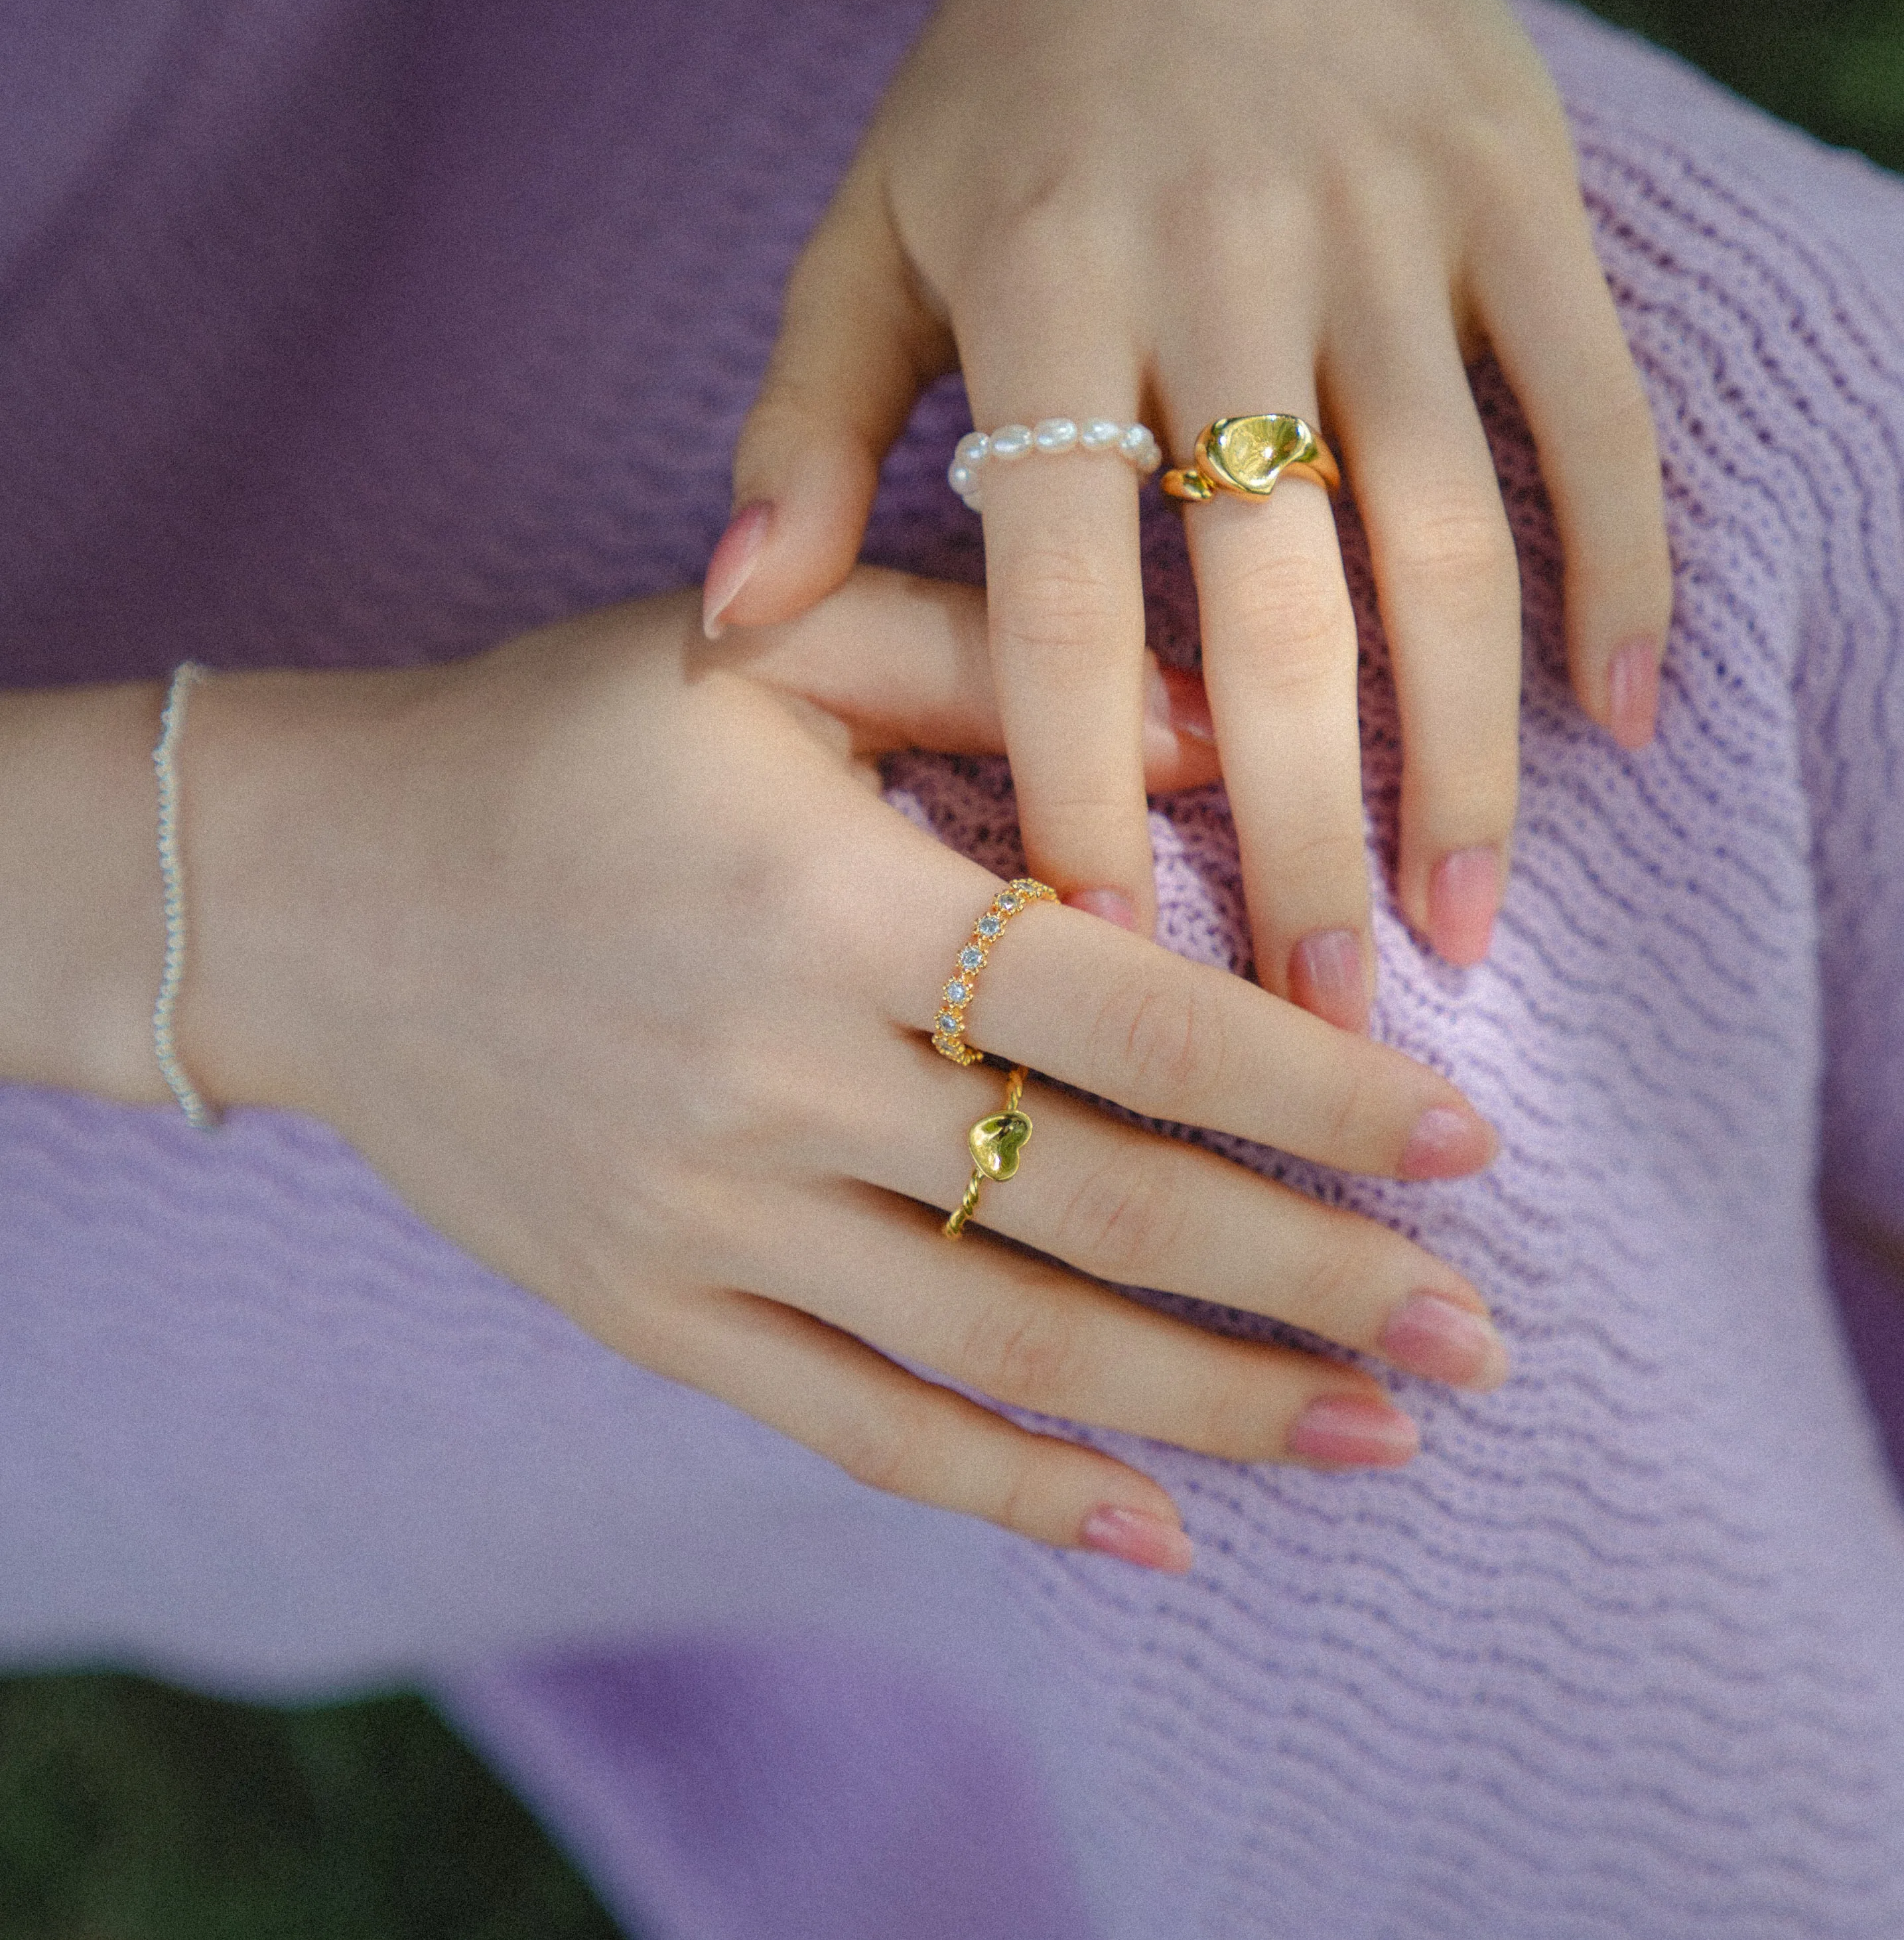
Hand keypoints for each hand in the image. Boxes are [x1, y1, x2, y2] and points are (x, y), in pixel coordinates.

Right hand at [178, 569, 1503, 1569]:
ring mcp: (710, 1217)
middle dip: (1317, 1282)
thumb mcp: (758, 640)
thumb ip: (983, 657)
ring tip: (1375, 1439)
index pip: (1133, 1020)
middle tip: (1483, 1336)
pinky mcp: (650, 1305)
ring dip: (1211, 1405)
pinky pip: (854, 1423)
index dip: (1316, 1089)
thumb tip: (1210, 735)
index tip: (1465, 1141)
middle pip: (1104, 1211)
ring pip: (1005, 1346)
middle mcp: (779, 1081)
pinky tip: (1150, 1529)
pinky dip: (1010, 1489)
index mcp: (830, 903)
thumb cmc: (551, 740)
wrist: (309, 888)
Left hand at [715, 0, 1671, 1020]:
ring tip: (1456, 927)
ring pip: (1449, 526)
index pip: (1066, 575)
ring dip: (1465, 748)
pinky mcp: (1514, 186)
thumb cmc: (994, 85)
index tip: (1092, 948)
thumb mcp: (864, 231)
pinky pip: (1588, 400)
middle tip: (1315, 1020)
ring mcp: (1385, 220)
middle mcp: (1222, 255)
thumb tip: (728, 627)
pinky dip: (1618, 563)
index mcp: (1044, 277)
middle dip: (1300, 823)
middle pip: (1276, 591)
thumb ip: (800, 429)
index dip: (1080, 772)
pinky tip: (1616, 726)